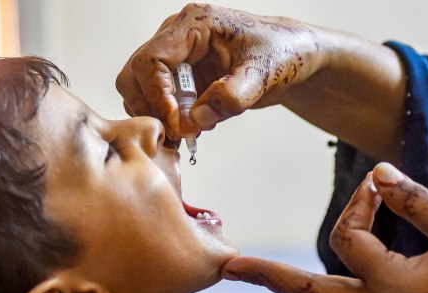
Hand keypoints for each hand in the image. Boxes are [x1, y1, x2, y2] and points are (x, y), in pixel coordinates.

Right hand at [116, 3, 325, 139]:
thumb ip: (230, 97)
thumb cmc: (282, 54)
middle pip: (135, 73)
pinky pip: (161, 100)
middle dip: (150, 106)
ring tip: (188, 133)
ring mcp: (178, 57)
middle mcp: (178, 36)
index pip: (151, 59)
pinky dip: (170, 118)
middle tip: (175, 133)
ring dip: (159, 115)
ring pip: (142, 89)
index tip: (176, 124)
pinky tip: (195, 127)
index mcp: (194, 24)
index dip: (156, 95)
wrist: (292, 58)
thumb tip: (195, 120)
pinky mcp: (183, 76)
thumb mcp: (262, 75)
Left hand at [222, 162, 427, 292]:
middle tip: (232, 268)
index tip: (378, 181)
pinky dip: (330, 284)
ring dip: (295, 282)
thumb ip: (415, 203)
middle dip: (269, 276)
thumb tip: (379, 173)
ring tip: (264, 271)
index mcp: (392, 288)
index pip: (349, 234)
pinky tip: (324, 275)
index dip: (359, 201)